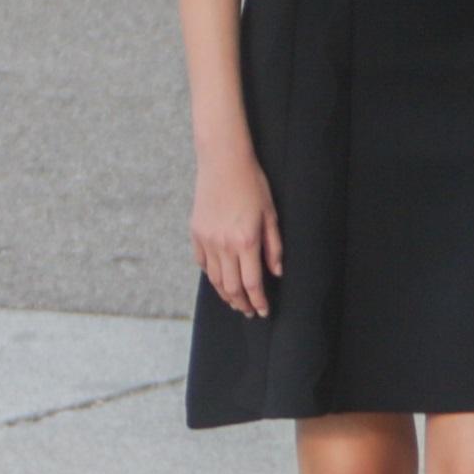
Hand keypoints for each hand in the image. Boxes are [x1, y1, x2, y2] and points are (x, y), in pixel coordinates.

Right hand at [192, 140, 282, 317]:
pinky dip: (211, 275)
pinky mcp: (196, 233)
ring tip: (235, 301)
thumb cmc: (253, 185)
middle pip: (231, 287)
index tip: (263, 311)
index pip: (252, 283)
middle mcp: (224, 244)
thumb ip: (274, 247)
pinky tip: (220, 280)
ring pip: (215, 278)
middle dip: (241, 303)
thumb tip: (277, 272)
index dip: (258, 301)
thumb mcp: (271, 215)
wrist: (223, 162)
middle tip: (248, 311)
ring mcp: (207, 240)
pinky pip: (202, 263)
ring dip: (225, 294)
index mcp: (247, 241)